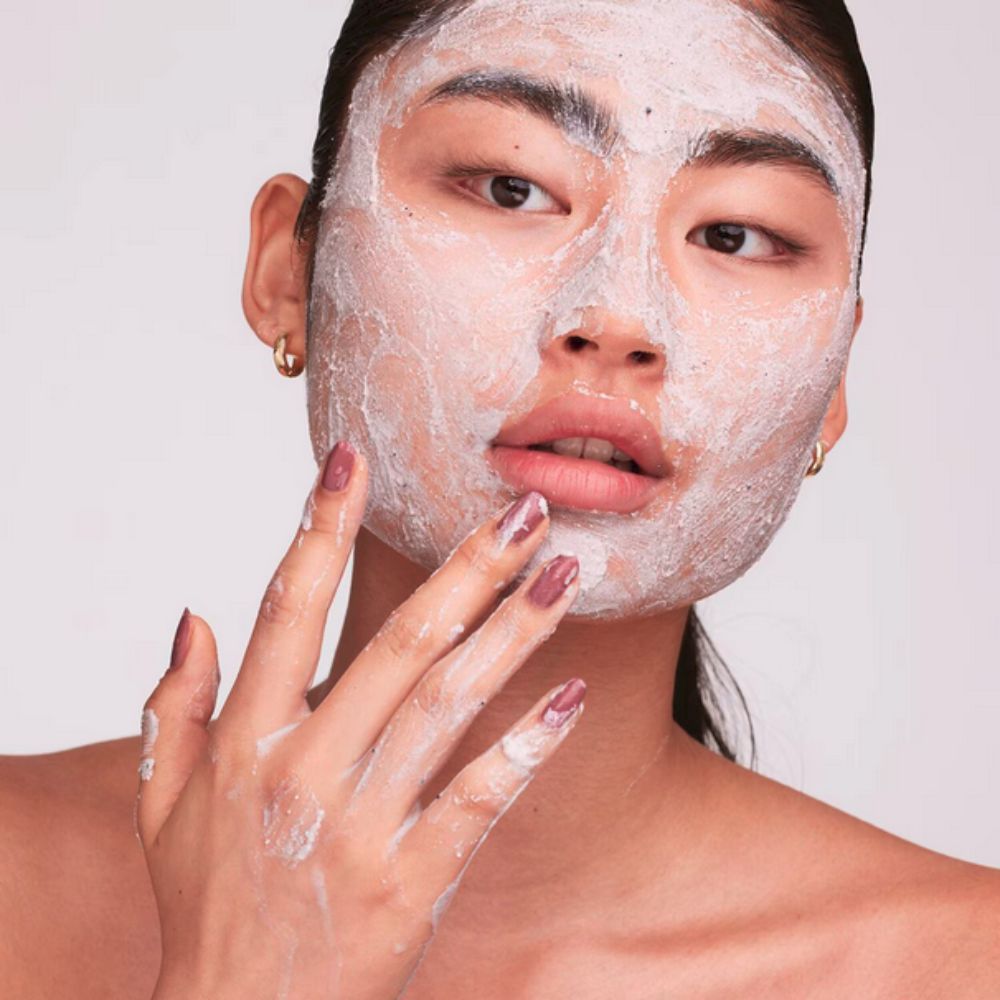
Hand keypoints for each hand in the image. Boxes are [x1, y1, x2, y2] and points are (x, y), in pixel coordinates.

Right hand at [136, 442, 584, 999]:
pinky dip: (527, 744)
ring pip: (450, 704)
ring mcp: (362, 828)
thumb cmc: (206, 903)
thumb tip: (195, 612)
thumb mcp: (160, 805)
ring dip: (516, 631)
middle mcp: (304, 771)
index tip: (354, 456)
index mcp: (243, 741)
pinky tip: (571, 693)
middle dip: (468, 567)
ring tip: (570, 575)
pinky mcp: (412, 881)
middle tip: (529, 509)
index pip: (285, 607)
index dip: (319, 525)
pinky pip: (481, 798)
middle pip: (399, 642)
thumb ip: (175, 705)